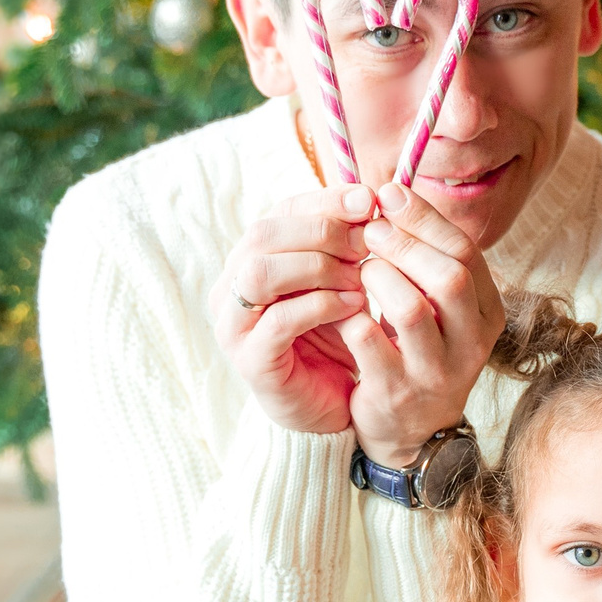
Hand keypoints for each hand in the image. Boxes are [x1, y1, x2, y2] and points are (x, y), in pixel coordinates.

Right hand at [214, 186, 374, 433]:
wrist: (331, 404)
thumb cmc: (335, 336)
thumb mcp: (343, 280)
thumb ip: (346, 243)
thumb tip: (369, 197)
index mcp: (252, 259)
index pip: (279, 212)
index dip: (323, 201)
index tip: (367, 201)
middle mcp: (231, 287)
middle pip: (262, 235)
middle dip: (321, 232)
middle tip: (365, 243)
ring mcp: (234, 325)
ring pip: (260, 273)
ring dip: (316, 267)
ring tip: (359, 278)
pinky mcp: (250, 360)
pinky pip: (277, 321)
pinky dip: (320, 306)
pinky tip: (353, 306)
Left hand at [334, 184, 505, 464]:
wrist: (411, 430)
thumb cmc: (419, 349)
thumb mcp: (439, 306)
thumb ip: (425, 255)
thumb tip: (390, 189)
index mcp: (486, 312)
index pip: (465, 252)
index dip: (424, 218)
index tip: (389, 194)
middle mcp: (471, 343)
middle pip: (448, 277)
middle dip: (403, 243)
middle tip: (369, 229)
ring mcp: (435, 371)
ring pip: (410, 309)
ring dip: (378, 277)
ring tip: (359, 268)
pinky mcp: (396, 391)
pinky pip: (368, 342)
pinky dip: (350, 314)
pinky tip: (341, 304)